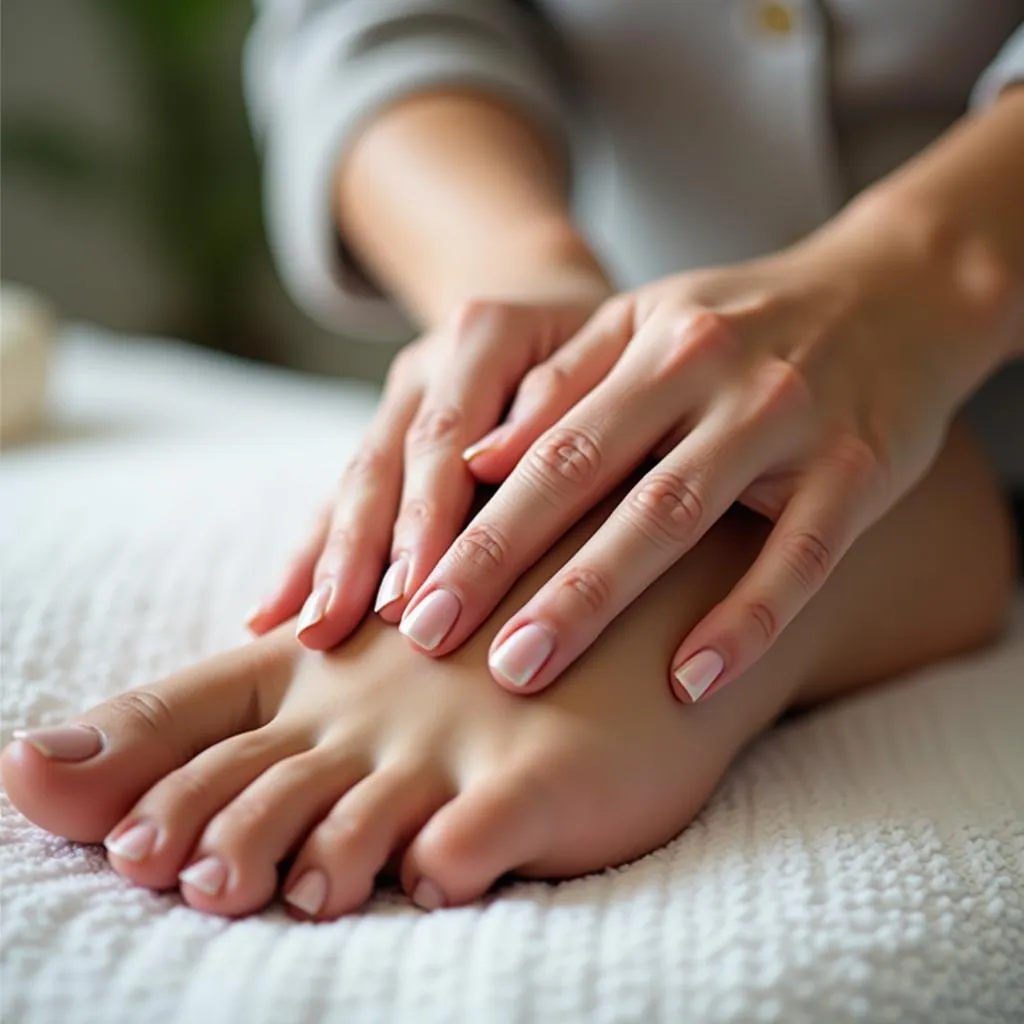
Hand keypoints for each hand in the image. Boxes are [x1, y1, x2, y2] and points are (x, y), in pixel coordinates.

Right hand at [246, 294, 604, 647]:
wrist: (550, 304)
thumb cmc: (603, 354)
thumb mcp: (606, 359)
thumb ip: (563, 402)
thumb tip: (499, 465)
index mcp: (487, 335)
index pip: (447, 432)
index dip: (425, 513)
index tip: (412, 591)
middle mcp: (432, 364)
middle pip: (387, 459)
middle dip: (361, 549)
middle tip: (339, 627)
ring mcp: (401, 397)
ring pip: (355, 480)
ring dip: (328, 558)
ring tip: (306, 632)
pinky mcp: (386, 431)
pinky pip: (340, 495)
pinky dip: (308, 554)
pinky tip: (271, 615)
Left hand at [397, 205, 1012, 699]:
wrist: (895, 290)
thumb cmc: (744, 324)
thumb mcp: (648, 327)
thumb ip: (567, 383)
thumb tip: (475, 457)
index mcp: (647, 341)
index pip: (538, 438)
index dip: (464, 512)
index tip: (402, 584)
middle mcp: (708, 372)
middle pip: (586, 475)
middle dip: (498, 560)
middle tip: (426, 637)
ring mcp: (786, 420)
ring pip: (674, 515)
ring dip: (591, 597)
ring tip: (519, 671)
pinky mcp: (859, 470)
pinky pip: (798, 558)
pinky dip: (745, 621)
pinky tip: (689, 683)